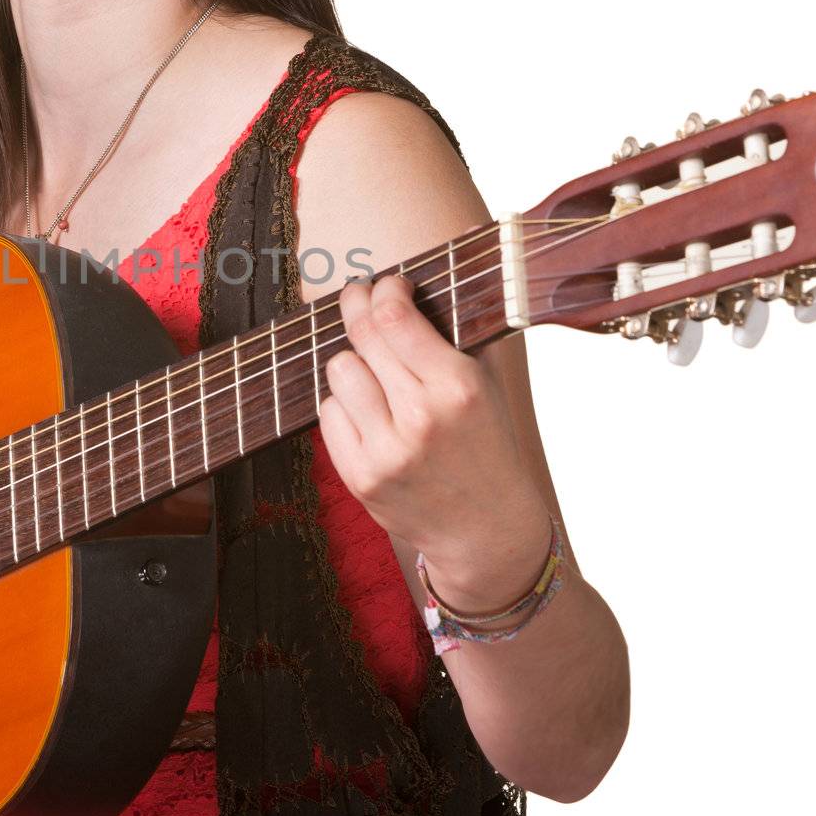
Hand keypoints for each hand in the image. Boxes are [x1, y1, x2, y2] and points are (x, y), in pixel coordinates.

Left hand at [319, 272, 553, 614]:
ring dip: (352, 363)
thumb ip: (452, 338)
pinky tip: (369, 413)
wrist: (486, 530)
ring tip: (373, 371)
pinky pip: (329, 415)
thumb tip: (409, 287)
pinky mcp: (360, 478)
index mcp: (458, 388)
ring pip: (339, 371)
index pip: (396, 318)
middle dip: (357, 307)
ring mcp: (386, 451)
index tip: (385, 285)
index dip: (383, 290)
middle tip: (358, 298)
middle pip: (362, 337)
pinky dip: (344, 406)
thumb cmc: (486, 446)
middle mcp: (420, 418)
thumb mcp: (487, 386)